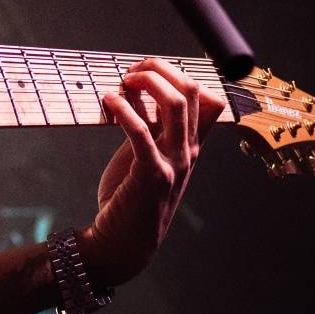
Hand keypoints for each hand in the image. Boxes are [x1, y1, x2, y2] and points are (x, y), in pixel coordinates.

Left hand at [80, 58, 226, 285]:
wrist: (122, 244)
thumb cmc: (130, 197)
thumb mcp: (146, 157)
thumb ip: (147, 126)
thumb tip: (133, 88)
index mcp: (189, 146)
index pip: (205, 97)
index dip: (177, 75)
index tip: (146, 72)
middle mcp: (188, 152)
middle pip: (192, 90)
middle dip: (160, 69)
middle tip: (131, 71)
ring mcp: (174, 164)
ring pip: (176, 104)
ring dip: (147, 82)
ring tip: (123, 81)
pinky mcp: (151, 175)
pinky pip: (142, 132)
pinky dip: (124, 109)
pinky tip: (109, 102)